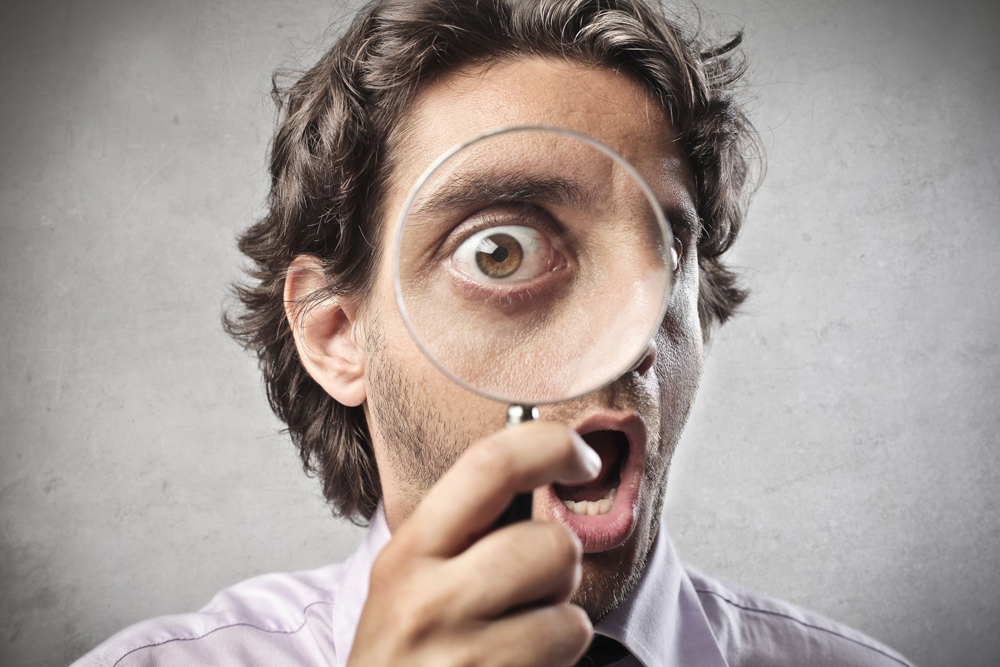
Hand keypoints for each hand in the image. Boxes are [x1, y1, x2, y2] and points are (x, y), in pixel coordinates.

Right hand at [348, 421, 601, 666]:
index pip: (490, 466)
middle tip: (531, 590)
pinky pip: (567, 655)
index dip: (550, 447)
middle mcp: (427, 603)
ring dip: (560, 625)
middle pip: (551, 544)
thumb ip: (466, 532)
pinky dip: (556, 665)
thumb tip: (545, 464)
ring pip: (571, 611)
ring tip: (514, 644)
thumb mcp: (411, 585)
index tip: (582, 458)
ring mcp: (462, 661)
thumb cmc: (407, 659)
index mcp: (408, 555)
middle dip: (561, 566)